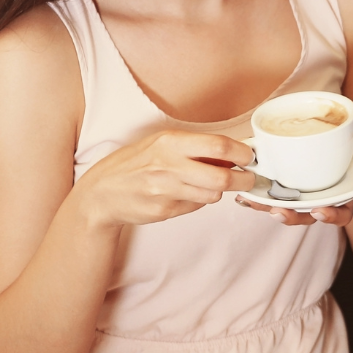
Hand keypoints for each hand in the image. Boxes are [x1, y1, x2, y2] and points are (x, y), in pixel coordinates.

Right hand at [75, 131, 256, 228]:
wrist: (101, 193)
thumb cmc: (134, 164)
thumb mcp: (160, 144)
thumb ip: (194, 147)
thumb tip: (233, 153)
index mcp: (169, 142)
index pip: (218, 146)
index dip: (242, 153)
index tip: (251, 157)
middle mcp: (168, 165)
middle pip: (222, 178)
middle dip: (244, 180)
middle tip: (250, 178)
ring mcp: (166, 191)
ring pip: (212, 195)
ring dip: (219, 191)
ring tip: (211, 184)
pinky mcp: (165, 211)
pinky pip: (196, 206)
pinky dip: (199, 201)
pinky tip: (186, 193)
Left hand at [234, 115, 352, 225]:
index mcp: (349, 194)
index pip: (342, 213)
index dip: (331, 216)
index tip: (321, 210)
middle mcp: (327, 198)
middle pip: (308, 216)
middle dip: (291, 217)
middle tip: (278, 212)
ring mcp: (308, 191)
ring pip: (287, 206)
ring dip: (267, 207)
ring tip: (250, 201)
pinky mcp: (292, 179)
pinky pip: (274, 191)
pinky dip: (258, 193)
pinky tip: (241, 192)